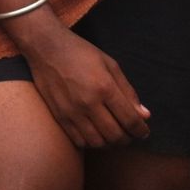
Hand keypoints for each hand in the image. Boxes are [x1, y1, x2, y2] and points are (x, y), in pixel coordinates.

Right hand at [25, 28, 150, 148]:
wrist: (45, 46)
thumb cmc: (80, 52)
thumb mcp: (109, 64)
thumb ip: (127, 91)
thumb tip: (144, 116)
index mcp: (104, 87)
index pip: (130, 120)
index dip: (141, 130)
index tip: (143, 131)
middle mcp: (89, 103)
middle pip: (116, 136)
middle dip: (127, 138)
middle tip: (128, 133)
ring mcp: (72, 111)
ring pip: (98, 142)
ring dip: (109, 142)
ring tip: (111, 133)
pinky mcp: (59, 116)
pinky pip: (79, 141)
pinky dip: (91, 142)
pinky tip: (94, 132)